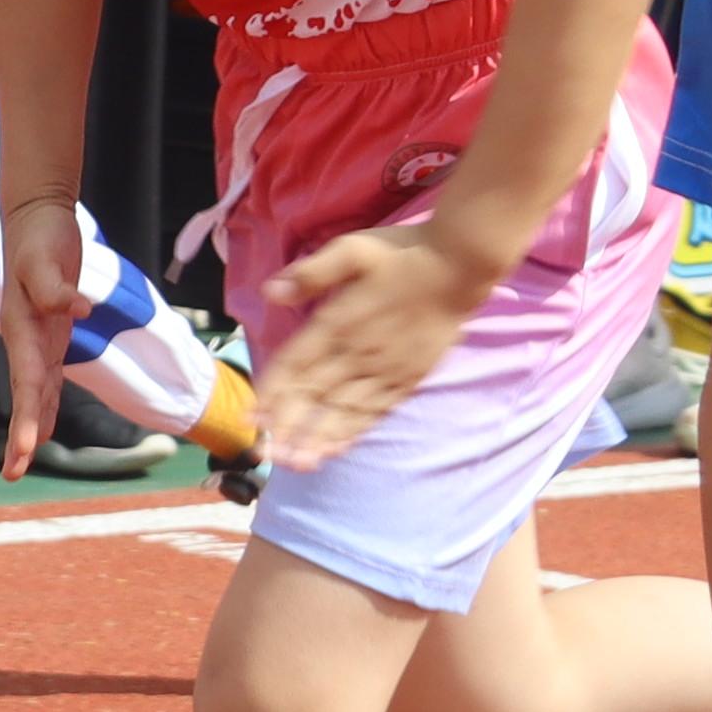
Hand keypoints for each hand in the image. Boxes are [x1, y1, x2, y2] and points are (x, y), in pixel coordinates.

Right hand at [0, 192, 92, 475]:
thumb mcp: (47, 260)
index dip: (28, 417)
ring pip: (34, 392)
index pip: (27, 383)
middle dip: (20, 435)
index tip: (27, 450)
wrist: (34, 218)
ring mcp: (36, 339)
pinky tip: (48, 425)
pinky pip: (46, 378)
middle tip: (13, 474)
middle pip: (25, 397)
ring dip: (31, 426)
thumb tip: (77, 311)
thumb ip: (59, 288)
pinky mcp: (48, 333)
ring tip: (23, 461)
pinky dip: (47, 403)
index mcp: (22, 329)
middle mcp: (25, 340)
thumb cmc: (40, 237)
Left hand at [249, 219, 498, 472]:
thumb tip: (271, 291)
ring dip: (317, 437)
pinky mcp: (406, 378)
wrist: (459, 266)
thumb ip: (312, 272)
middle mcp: (357, 352)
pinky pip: (375, 410)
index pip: (297, 363)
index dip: (273, 391)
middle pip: (315, 394)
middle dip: (288, 425)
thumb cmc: (402, 253)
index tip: (252, 415)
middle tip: (266, 453)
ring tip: (296, 463)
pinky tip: (337, 448)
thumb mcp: (352, 249)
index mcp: (338, 322)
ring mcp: (384, 369)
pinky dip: (353, 431)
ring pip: (343, 410)